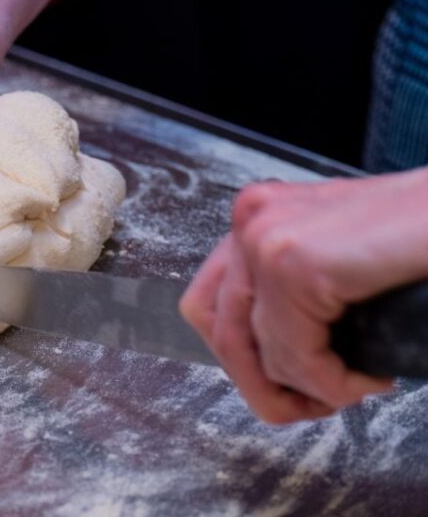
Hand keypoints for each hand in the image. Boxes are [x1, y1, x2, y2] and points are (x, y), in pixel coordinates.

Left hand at [180, 169, 427, 423]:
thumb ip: (292, 292)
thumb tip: (265, 359)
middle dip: (269, 385)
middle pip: (221, 334)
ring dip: (308, 388)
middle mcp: (250, 220)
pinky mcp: (295, 266)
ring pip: (258, 354)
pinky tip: (371, 378)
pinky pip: (297, 359)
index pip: (208, 307)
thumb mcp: (335, 258)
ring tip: (354, 386)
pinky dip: (334, 386)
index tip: (294, 383)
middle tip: (322, 400)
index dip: (246, 359)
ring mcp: (265, 240)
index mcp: (255, 214)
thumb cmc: (419, 232)